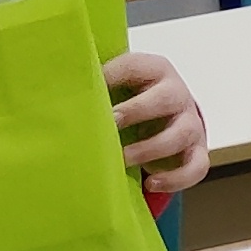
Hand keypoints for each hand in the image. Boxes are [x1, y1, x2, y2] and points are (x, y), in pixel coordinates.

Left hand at [103, 51, 210, 197]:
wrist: (161, 117)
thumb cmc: (127, 99)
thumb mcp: (114, 84)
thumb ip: (92, 84)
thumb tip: (53, 91)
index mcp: (154, 70)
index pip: (136, 65)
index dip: (113, 76)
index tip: (89, 88)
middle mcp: (176, 94)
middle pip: (167, 98)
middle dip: (137, 111)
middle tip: (110, 122)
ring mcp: (190, 123)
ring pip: (181, 134)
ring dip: (150, 148)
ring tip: (123, 159)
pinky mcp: (196, 150)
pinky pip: (196, 166)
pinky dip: (176, 178)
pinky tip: (150, 184)